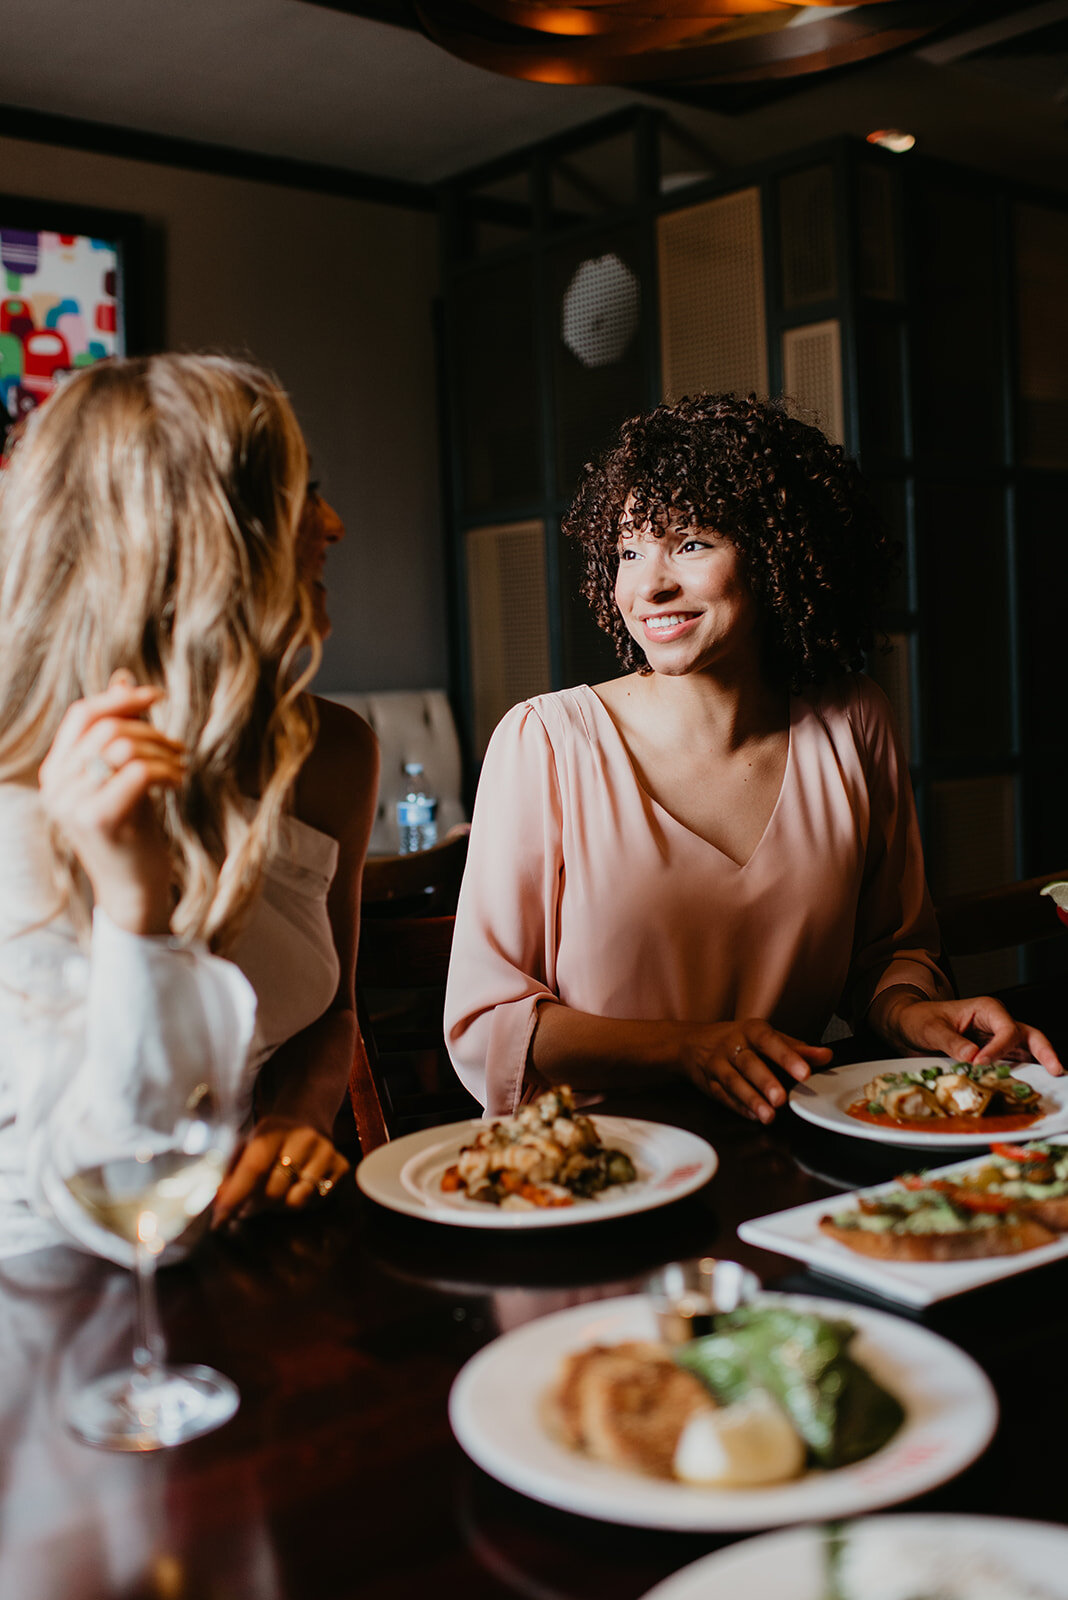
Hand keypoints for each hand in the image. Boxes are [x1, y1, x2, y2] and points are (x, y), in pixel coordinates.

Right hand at [38, 673, 185, 934]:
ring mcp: (73, 804)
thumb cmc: (132, 831)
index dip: (121, 698)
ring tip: (180, 766)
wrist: (134, 890)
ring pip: (122, 745)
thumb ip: (118, 732)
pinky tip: (177, 784)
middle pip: (105, 727)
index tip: (157, 697)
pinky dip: (165, 770)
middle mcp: (56, 787)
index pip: (81, 714)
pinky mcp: (98, 820)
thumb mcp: (122, 775)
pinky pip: (136, 771)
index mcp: (56, 772)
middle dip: (150, 729)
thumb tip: (124, 678)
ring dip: (162, 750)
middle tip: (178, 748)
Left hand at [212, 1116, 349, 1225]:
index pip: (254, 1168)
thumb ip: (230, 1173)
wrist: (306, 1121)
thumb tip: (218, 1204)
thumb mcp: (246, 1146)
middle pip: (274, 1191)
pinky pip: (315, 1202)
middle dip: (253, 1206)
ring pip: (295, 1202)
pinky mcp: (342, 1166)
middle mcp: (304, 1138)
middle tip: (245, 1207)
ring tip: (272, 1196)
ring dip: (277, 1208)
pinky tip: (296, 1188)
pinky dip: (300, 1203)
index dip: (235, 1197)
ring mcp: (326, 1152)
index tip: (219, 1220)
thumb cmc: (269, 1142)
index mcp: (273, 1129)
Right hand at [681, 1019, 831, 1123]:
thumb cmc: (737, 1040)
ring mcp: (718, 1064)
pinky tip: (753, 1116)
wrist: (692, 1043)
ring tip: (768, 1116)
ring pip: (734, 1082)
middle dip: (765, 1081)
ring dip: (751, 1099)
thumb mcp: (766, 1037)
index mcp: (752, 1031)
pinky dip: (738, 1107)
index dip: (787, 1056)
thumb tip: (826, 1056)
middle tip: (781, 1098)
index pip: (770, 1041)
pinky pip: (723, 1096)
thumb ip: (797, 1049)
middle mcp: (732, 1045)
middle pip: (749, 1063)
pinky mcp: (708, 1084)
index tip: (804, 1072)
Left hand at [878, 991, 1062, 1075]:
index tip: (982, 1063)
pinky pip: (1013, 1062)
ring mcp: (997, 1039)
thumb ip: (953, 1042)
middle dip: (1044, 1052)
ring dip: (1038, 1065)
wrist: (910, 1025)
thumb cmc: (920, 1019)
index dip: (999, 1049)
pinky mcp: (993, 1053)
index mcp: (986, 1009)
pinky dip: (1023, 1073)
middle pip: (1028, 1036)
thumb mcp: (931, 1029)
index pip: (1006, 1030)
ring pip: (1026, 1050)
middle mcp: (997, 1022)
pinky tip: (1030, 1086)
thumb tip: (973, 1057)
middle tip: (1055, 1070)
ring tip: (1051, 1082)